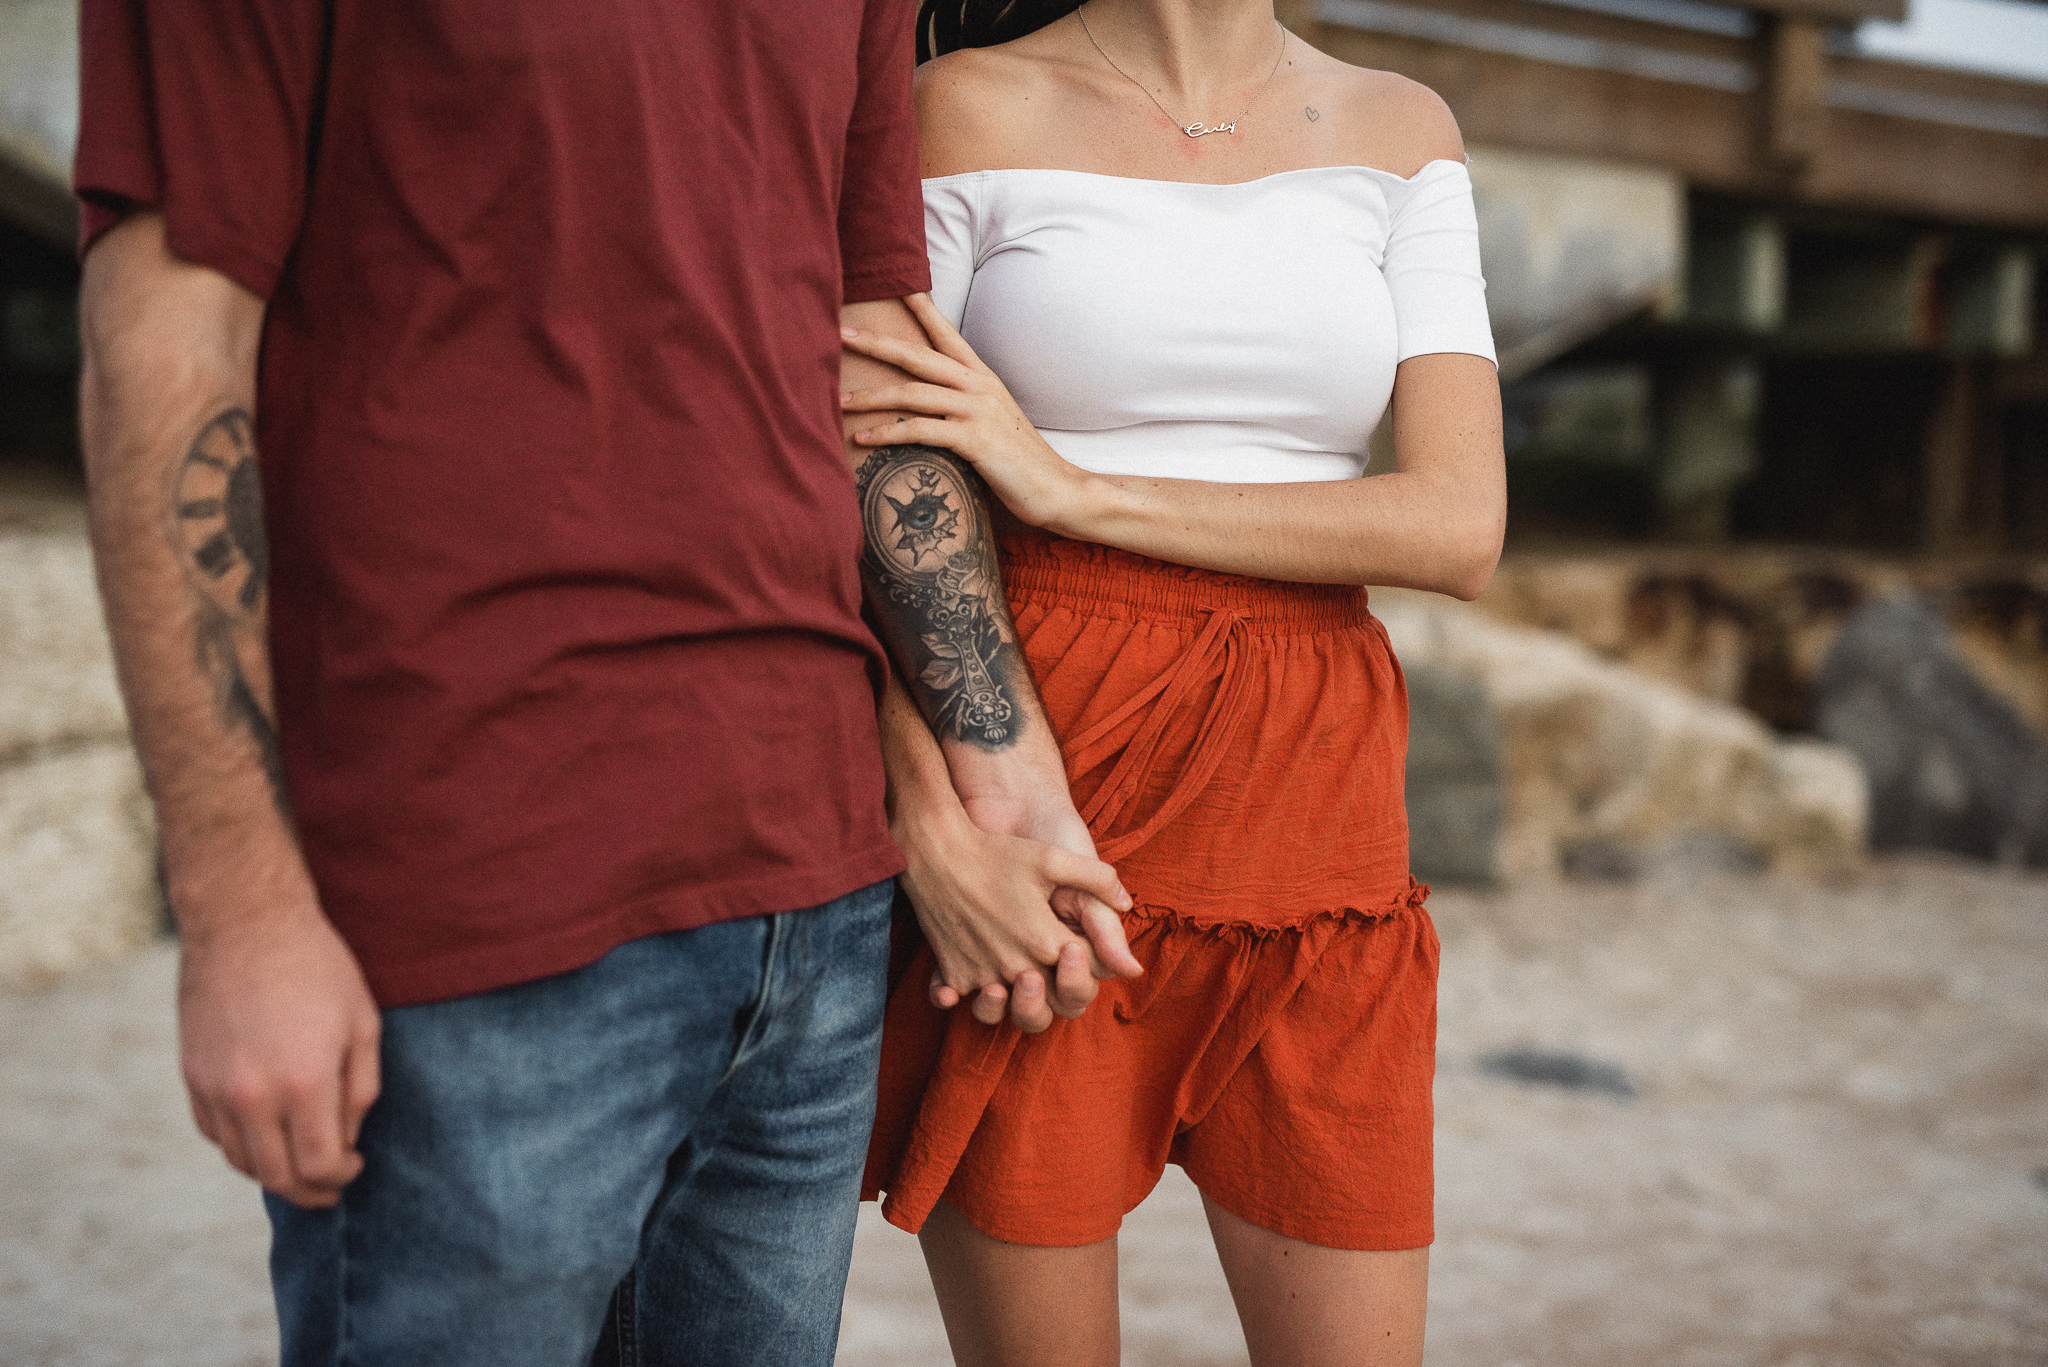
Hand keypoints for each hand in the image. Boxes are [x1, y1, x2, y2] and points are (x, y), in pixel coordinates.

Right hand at [176, 889, 380, 1208]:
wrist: (245, 923)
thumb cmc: (317, 969)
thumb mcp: (363, 1024)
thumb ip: (360, 1090)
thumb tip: (347, 1140)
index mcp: (304, 1083)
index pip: (319, 1166)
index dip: (341, 1178)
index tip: (355, 1166)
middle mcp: (253, 1096)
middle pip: (278, 1177)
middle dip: (311, 1192)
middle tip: (332, 1185)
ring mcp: (215, 1090)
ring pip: (242, 1162)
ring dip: (275, 1172)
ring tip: (302, 1161)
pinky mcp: (192, 1078)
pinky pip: (215, 1134)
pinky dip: (242, 1145)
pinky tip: (267, 1133)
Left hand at [841, 294, 1092, 533]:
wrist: (1054, 487)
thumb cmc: (1017, 459)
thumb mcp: (991, 420)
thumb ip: (963, 403)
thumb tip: (929, 400)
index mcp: (982, 377)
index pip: (946, 333)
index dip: (922, 307)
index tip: (897, 285)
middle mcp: (978, 386)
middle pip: (917, 355)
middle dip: (876, 343)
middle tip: (840, 333)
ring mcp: (976, 411)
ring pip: (912, 393)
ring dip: (871, 396)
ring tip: (839, 399)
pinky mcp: (973, 440)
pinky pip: (920, 431)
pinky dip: (886, 434)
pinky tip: (862, 439)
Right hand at [895, 797, 1134, 1032]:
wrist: (938, 850)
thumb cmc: (998, 852)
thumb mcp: (1053, 858)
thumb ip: (1098, 879)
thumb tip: (1127, 904)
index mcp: (1046, 941)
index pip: (1082, 970)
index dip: (1086, 961)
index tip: (1076, 941)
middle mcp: (1016, 966)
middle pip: (1050, 1002)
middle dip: (1059, 988)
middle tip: (1053, 963)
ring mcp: (982, 973)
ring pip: (1008, 1008)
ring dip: (1015, 1000)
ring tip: (1016, 978)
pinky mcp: (954, 972)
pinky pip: (966, 998)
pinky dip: (969, 994)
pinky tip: (970, 983)